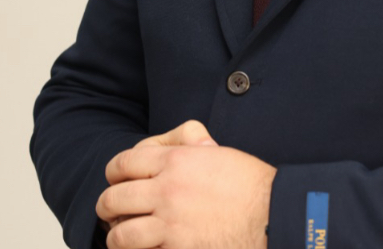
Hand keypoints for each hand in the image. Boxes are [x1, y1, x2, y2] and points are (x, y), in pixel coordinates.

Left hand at [97, 120, 275, 248]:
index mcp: (176, 161)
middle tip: (112, 213)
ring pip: (121, 235)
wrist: (275, 215)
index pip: (123, 164)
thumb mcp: (218, 151)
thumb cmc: (252, 186)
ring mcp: (171, 225)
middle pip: (113, 199)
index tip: (115, 181)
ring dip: (118, 237)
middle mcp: (168, 191)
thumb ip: (188, 143)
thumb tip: (165, 150)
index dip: (113, 174)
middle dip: (108, 207)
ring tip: (123, 238)